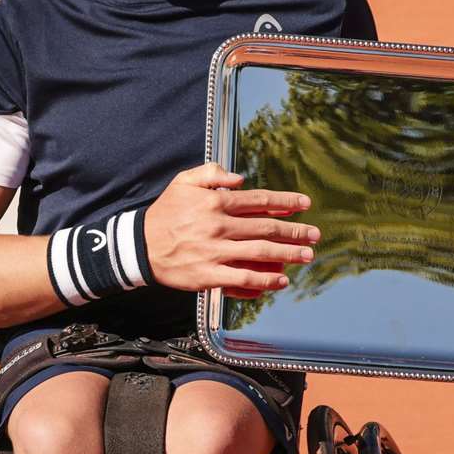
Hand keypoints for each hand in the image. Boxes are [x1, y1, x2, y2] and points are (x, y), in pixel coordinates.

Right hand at [142, 163, 318, 294]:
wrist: (139, 246)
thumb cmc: (164, 213)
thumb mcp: (181, 183)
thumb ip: (210, 174)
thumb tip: (239, 178)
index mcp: (214, 202)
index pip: (259, 200)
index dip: (285, 201)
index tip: (304, 203)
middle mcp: (219, 226)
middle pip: (266, 228)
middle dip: (295, 231)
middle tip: (314, 235)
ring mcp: (215, 252)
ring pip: (261, 253)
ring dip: (288, 254)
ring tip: (307, 255)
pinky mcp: (209, 275)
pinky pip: (244, 278)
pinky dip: (266, 280)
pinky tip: (281, 280)